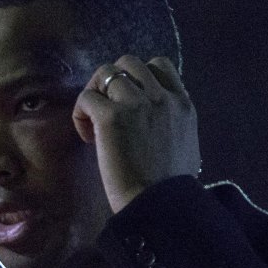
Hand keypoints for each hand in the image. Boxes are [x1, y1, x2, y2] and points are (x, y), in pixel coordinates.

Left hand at [72, 54, 199, 211]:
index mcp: (183, 103)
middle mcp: (162, 97)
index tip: (129, 104)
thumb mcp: (186, 145)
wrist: (160, 206)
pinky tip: (87, 137)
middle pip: (128, 62)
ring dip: (95, 94)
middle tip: (106, 110)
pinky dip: (80, 113)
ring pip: (106, 73)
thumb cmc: (171, 188)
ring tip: (94, 124)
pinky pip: (86, 97)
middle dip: (112, 81)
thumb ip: (172, 123)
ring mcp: (137, 104)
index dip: (138, 78)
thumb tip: (154, 122)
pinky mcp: (112, 117)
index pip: (159, 65)